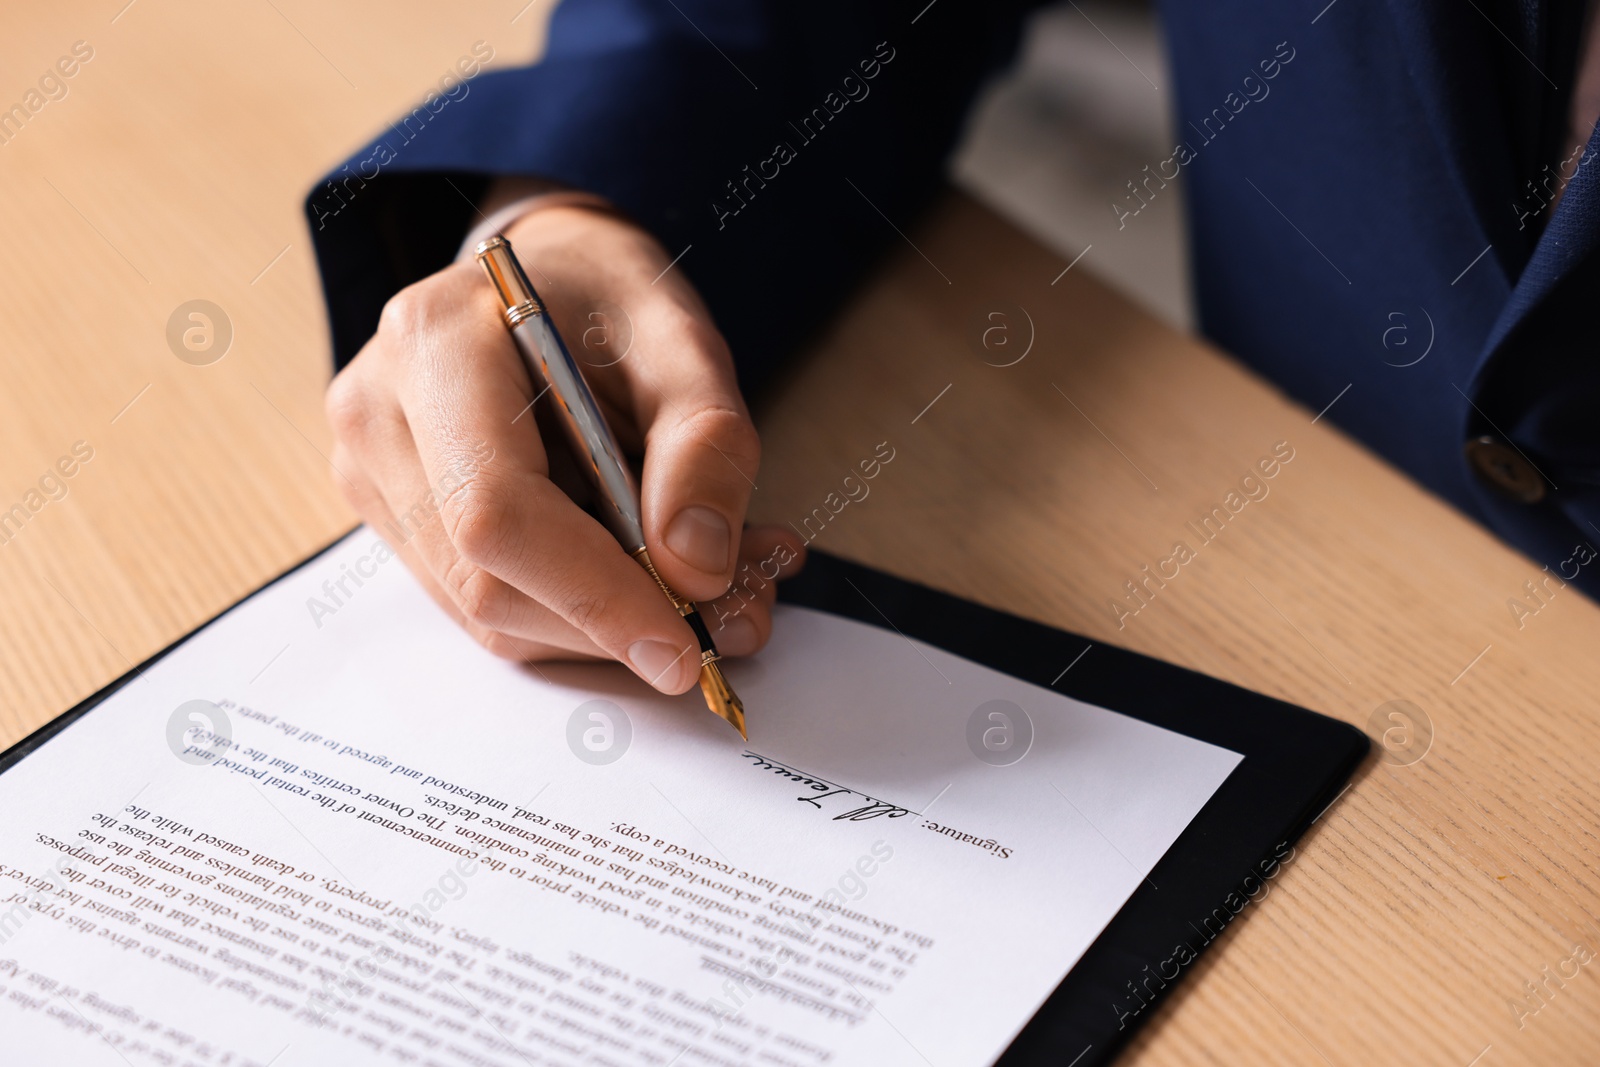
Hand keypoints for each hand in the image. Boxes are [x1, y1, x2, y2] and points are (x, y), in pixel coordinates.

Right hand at [324, 197, 804, 693]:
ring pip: (490, 614)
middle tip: (737, 612)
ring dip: (610, 628)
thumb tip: (696, 569)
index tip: (685, 645)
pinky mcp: (398, 520)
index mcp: (435, 344)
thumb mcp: (682, 339)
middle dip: (618, 621)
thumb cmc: (607, 299)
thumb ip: (705, 444)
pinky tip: (652, 576)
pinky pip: (489, 607)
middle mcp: (380, 415)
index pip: (495, 511)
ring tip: (715, 584)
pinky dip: (583, 614)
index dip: (592, 595)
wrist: (546, 279)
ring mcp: (376, 475)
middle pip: (488, 582)